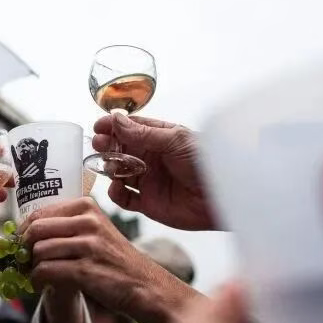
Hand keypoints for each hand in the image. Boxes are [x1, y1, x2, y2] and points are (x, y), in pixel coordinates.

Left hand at [21, 197, 200, 322]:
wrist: (144, 285)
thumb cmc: (114, 259)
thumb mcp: (95, 230)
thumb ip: (66, 226)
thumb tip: (25, 231)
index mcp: (86, 206)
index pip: (39, 213)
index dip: (23, 230)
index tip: (20, 244)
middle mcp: (87, 222)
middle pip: (35, 230)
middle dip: (23, 248)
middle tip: (23, 261)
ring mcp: (87, 246)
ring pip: (38, 251)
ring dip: (30, 267)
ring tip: (34, 274)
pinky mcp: (85, 270)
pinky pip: (45, 271)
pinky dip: (37, 280)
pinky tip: (41, 284)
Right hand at [93, 114, 216, 229]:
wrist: (223, 195)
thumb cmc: (206, 162)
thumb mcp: (175, 140)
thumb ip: (143, 133)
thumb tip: (117, 119)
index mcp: (159, 138)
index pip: (130, 128)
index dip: (113, 126)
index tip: (99, 126)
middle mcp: (151, 158)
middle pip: (120, 150)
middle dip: (107, 146)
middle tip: (99, 145)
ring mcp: (148, 180)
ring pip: (118, 173)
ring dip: (109, 169)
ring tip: (108, 167)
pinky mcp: (149, 203)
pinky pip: (125, 199)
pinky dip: (116, 194)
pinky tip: (116, 188)